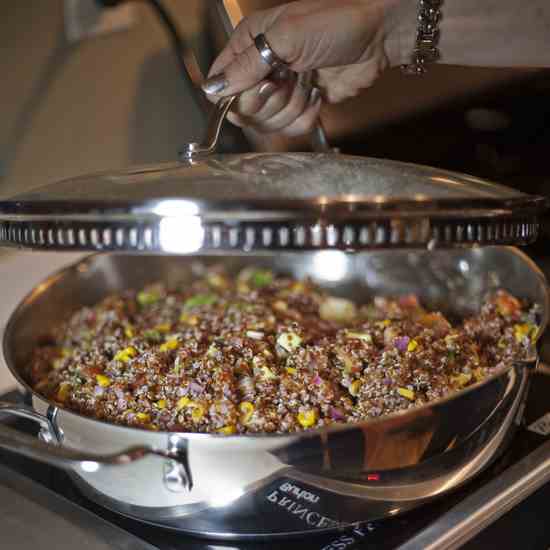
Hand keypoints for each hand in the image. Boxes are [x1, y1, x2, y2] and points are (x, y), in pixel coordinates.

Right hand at [203, 0, 401, 136]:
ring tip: (308, 82)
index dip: (236, 95)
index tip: (261, 87)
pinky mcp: (300, 106)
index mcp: (249, 44)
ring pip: (268, 124)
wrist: (378, 37)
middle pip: (245, 110)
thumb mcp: (285, 37)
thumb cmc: (334, 23)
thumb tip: (212, 89)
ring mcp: (281, 91)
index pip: (221, 84)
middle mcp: (260, 69)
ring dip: (292, 107)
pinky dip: (306, 116)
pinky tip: (318, 95)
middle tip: (289, 79)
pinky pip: (290, 129)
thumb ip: (246, 66)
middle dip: (271, 101)